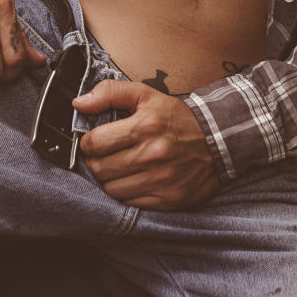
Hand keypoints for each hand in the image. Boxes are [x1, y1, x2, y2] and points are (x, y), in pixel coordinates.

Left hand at [73, 80, 218, 210]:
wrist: (218, 140)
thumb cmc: (177, 118)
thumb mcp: (147, 95)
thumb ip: (111, 92)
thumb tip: (78, 104)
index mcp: (145, 126)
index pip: (95, 143)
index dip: (89, 143)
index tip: (95, 142)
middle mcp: (152, 154)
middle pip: (100, 169)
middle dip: (96, 162)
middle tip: (104, 156)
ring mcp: (160, 180)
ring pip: (111, 190)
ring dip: (109, 180)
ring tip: (118, 169)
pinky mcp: (166, 200)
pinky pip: (130, 204)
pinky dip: (126, 194)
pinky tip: (132, 181)